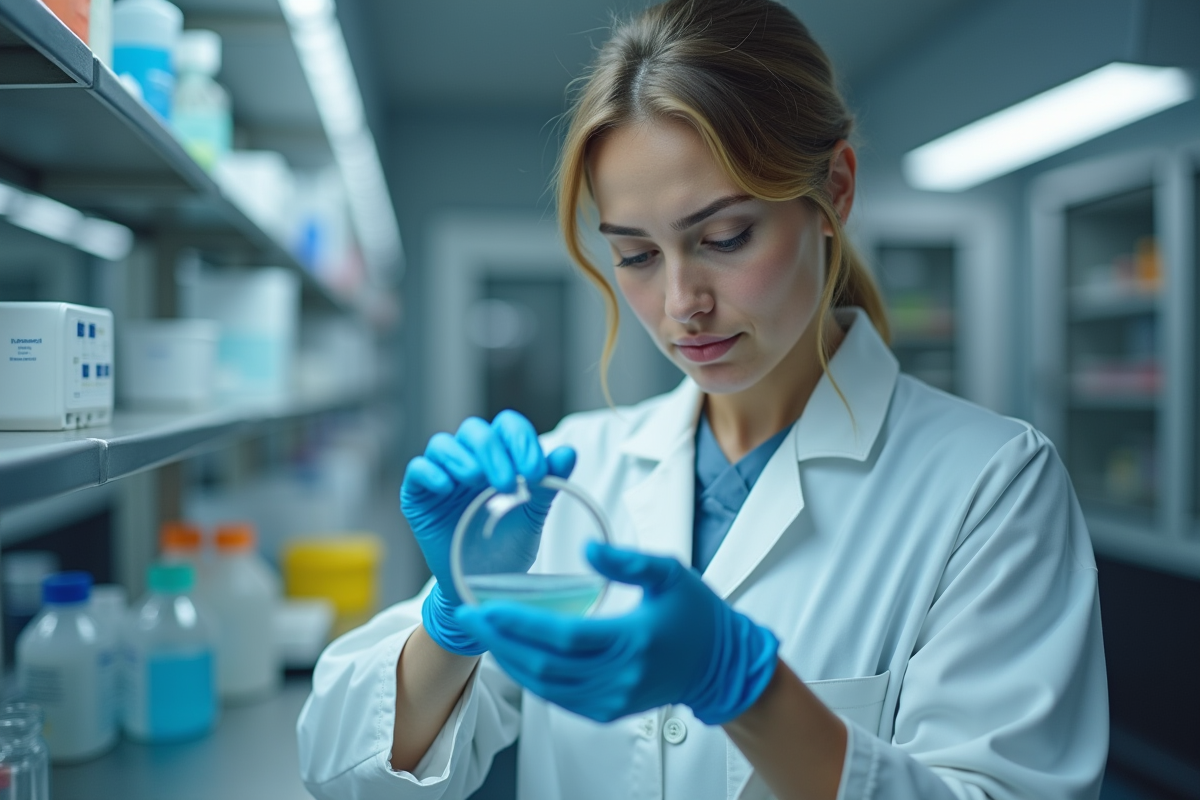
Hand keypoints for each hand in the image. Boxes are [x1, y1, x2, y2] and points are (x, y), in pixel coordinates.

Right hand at [401, 410, 575, 654]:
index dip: (520, 440)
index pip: (506, 426)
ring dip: (461, 458)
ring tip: (476, 481)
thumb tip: (568, 453)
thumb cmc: (506, 547)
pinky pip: (417, 470)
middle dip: (492, 451)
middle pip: (474, 431)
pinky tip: (447, 489)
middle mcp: (468, 459)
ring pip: (442, 444)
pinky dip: (431, 473)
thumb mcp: (532, 515)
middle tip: (506, 483)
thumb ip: (548, 484)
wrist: (481, 584)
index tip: (536, 472)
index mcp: (499, 457)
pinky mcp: (417, 496)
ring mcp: (441, 476)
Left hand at [455, 543, 778, 723]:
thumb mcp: (670, 572)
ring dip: (509, 660)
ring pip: (545, 686)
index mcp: (633, 640)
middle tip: (468, 616)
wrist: (720, 664)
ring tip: (483, 633)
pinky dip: (529, 678)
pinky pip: (558, 698)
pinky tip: (512, 656)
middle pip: (544, 664)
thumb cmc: (696, 613)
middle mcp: (619, 677)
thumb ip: (628, 560)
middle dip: (500, 640)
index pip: (562, 636)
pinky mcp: (608, 711)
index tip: (485, 606)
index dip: (519, 623)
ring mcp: (612, 699)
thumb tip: (586, 548)